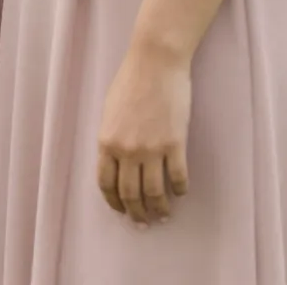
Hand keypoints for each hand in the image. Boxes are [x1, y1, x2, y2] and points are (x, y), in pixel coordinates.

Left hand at [96, 46, 190, 224]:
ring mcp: (152, 148)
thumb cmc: (130, 82)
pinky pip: (178, 177)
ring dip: (160, 209)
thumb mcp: (110, 112)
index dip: (113, 202)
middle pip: (130, 193)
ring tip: (164, 215)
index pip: (106, 183)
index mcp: (106, 141)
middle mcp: (127, 150)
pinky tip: (181, 193)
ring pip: (155, 192)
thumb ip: (111, 139)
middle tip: (143, 223)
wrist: (155, 64)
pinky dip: (180, 190)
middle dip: (136, 213)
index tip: (121, 211)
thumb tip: (117, 163)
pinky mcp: (175, 144)